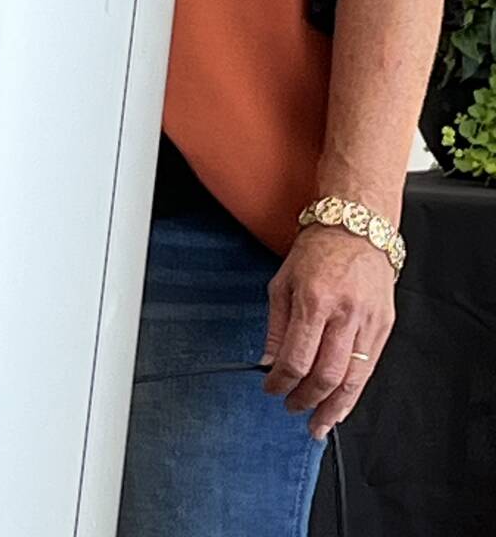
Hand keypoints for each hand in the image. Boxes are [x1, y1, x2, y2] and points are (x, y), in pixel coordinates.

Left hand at [261, 225, 394, 439]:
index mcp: (315, 300)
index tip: (271, 388)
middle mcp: (345, 314)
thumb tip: (269, 362)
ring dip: (334, 409)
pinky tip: (342, 405)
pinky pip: (370, 369)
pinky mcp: (384, 327)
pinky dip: (354, 392)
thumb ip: (277, 326)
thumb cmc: (317, 251)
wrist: (357, 228)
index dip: (281, 381)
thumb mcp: (283, 281)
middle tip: (292, 409)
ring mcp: (369, 322)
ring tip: (319, 424)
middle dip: (307, 400)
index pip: (297, 357)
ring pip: (353, 379)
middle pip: (327, 375)